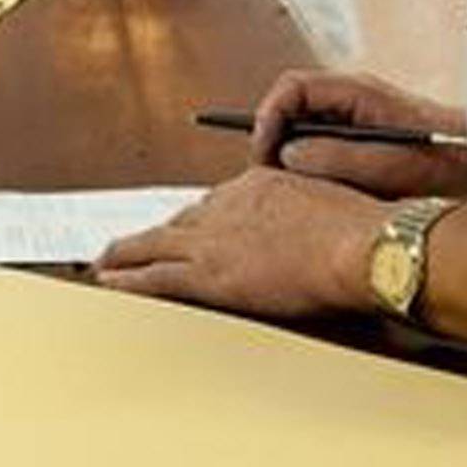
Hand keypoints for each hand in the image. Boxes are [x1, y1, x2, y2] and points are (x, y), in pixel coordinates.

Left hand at [96, 167, 387, 319]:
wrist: (358, 246)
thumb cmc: (360, 231)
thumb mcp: (330, 203)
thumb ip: (308, 211)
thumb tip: (314, 225)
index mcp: (258, 185)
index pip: (216, 204)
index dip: (197, 222)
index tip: (186, 231)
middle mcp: (227, 205)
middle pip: (181, 221)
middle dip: (157, 235)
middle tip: (130, 245)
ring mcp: (214, 239)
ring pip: (155, 243)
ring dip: (127, 254)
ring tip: (106, 263)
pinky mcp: (208, 272)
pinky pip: (155, 275)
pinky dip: (128, 279)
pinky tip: (109, 282)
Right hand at [252, 70, 466, 199]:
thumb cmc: (442, 164)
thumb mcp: (384, 166)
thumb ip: (332, 157)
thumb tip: (287, 155)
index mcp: (356, 90)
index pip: (292, 87)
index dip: (268, 116)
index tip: (262, 150)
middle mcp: (352, 96)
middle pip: (292, 105)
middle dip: (274, 137)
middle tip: (267, 173)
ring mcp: (357, 114)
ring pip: (304, 126)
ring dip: (291, 152)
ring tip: (289, 186)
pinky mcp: (362, 135)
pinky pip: (321, 141)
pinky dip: (310, 162)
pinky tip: (316, 190)